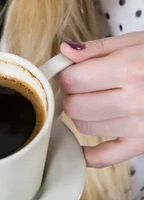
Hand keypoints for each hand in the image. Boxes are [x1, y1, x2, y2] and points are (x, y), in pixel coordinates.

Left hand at [58, 32, 143, 167]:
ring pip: (85, 128)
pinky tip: (83, 145)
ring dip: (81, 115)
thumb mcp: (134, 42)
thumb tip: (64, 51)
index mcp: (129, 70)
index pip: (74, 80)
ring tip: (93, 101)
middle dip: (71, 94)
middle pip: (76, 106)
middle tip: (81, 86)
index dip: (66, 74)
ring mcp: (140, 126)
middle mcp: (134, 101)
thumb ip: (97, 48)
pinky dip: (89, 154)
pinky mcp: (143, 144)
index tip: (70, 71)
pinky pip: (106, 158)